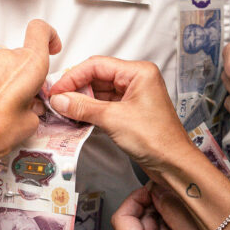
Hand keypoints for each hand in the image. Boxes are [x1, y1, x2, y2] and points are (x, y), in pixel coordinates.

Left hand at [0, 19, 61, 165]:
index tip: (52, 47)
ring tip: (5, 96)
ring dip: (7, 72)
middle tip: (28, 95)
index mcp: (30, 65)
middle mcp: (7, 57)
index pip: (41, 31)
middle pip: (23, 53)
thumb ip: (34, 106)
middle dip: (28, 72)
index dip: (50, 36)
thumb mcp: (30, 122)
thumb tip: (30, 107)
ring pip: (2, 56)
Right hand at [48, 57, 193, 175]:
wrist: (173, 164)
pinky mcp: (130, 111)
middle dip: (76, 88)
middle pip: (97, 76)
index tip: (56, 89)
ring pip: (100, 91)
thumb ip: (83, 107)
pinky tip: (76, 116)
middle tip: (56, 100)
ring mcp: (134, 95)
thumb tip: (60, 99)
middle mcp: (137, 80)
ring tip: (63, 109)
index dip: (73, 76)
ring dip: (81, 100)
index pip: (97, 65)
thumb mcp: (113, 119)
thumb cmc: (156, 139)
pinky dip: (90, 110)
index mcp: (139, 72)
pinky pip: (105, 104)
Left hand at [112, 183, 229, 229]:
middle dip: (151, 205)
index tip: (153, 187)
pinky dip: (169, 227)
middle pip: (135, 224)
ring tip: (184, 207)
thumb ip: (172, 209)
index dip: (135, 199)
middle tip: (173, 193)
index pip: (122, 219)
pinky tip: (186, 221)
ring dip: (163, 215)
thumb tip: (159, 188)